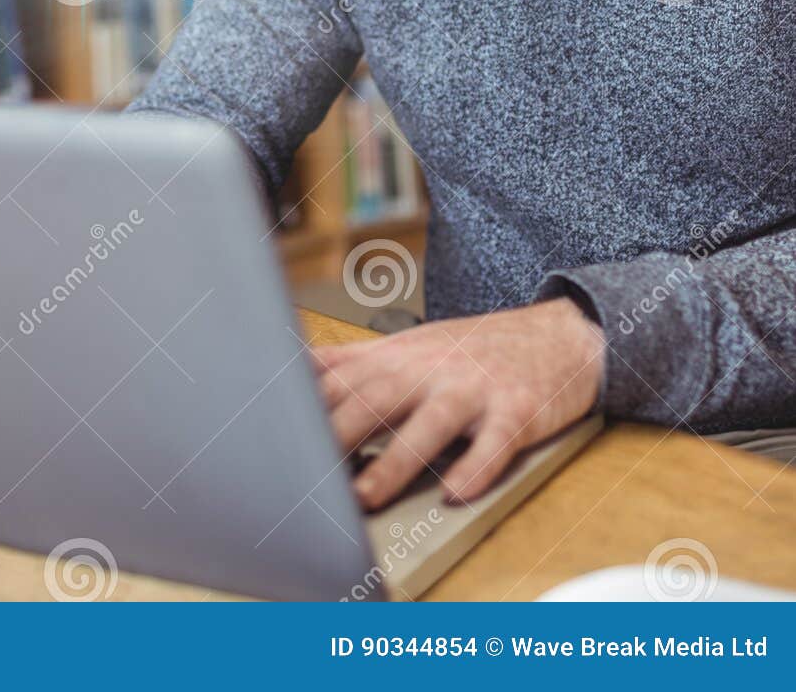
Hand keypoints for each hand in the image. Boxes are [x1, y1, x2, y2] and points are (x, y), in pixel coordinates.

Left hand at [314, 298, 602, 508]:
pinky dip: (477, 467)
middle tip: (304, 474)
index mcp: (398, 357)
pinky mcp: (517, 411)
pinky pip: (496, 443)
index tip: (272, 439)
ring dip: (396, 459)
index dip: (305, 409)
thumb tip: (290, 369)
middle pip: (376, 398)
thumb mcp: (407, 348)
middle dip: (338, 433)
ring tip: (366, 495)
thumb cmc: (471, 351)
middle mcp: (431, 369)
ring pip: (431, 422)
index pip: (341, 380)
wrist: (558, 334)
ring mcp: (474, 388)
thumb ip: (350, 363)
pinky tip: (457, 492)